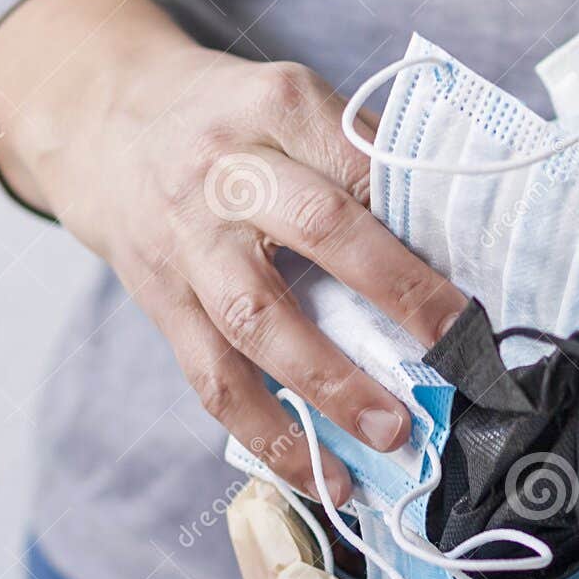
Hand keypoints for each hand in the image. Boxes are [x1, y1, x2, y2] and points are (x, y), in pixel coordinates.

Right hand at [0, 0, 465, 501]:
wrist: (102, 121)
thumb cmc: (230, 120)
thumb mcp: (292, 101)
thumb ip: (364, 154)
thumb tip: (459, 234)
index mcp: (276, 109)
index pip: (364, 161)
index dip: (421, 213)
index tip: (477, 266)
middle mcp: (228, 174)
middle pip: (319, 230)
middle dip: (397, 291)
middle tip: (459, 345)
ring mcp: (190, 246)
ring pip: (260, 320)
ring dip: (331, 385)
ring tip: (392, 432)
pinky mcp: (164, 306)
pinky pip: (215, 381)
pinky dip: (270, 436)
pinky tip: (322, 477)